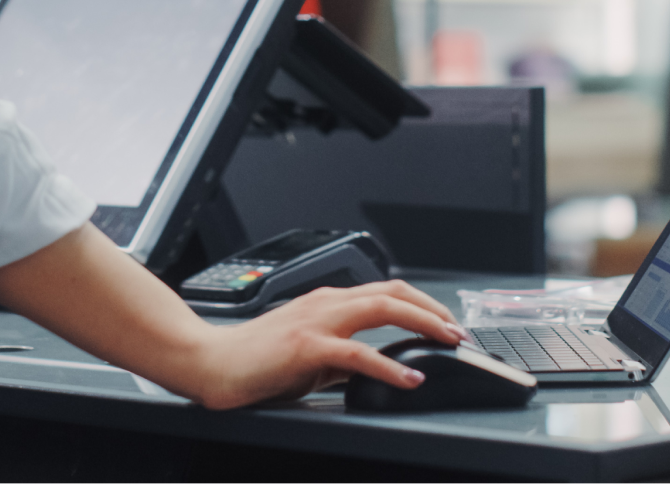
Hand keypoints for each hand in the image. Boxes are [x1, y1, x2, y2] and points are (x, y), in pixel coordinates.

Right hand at [174, 281, 468, 409]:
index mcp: (326, 302)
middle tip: (458, 331)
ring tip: (448, 342)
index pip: (385, 292)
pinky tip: (408, 378)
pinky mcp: (306, 347)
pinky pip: (357, 353)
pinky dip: (388, 365)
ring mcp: (316, 322)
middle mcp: (325, 303)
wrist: (210, 363)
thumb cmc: (253, 360)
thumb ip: (342, 355)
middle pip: (392, 292)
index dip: (421, 304)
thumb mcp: (310, 356)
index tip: (445, 324)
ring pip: (381, 309)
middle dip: (432, 309)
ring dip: (422, 323)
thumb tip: (375, 366)